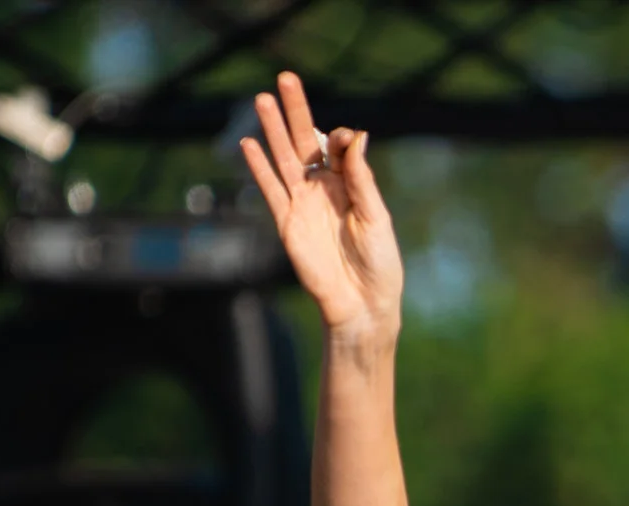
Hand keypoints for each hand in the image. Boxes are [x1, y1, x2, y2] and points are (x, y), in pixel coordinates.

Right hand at [239, 72, 401, 341]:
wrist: (362, 304)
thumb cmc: (379, 264)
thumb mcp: (377, 216)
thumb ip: (361, 177)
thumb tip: (357, 136)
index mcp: (350, 185)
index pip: (337, 146)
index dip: (338, 136)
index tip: (344, 139)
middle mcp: (324, 189)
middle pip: (305, 142)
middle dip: (295, 110)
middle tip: (284, 78)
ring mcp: (303, 204)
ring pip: (284, 159)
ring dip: (273, 130)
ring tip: (262, 100)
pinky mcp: (288, 223)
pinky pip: (270, 190)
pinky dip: (259, 168)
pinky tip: (249, 144)